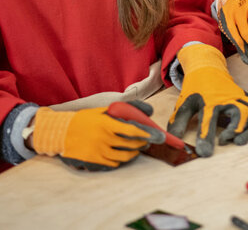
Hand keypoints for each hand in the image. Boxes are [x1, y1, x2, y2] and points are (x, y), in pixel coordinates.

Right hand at [31, 100, 164, 170]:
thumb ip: (130, 108)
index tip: (160, 137)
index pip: (132, 130)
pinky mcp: (93, 163)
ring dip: (134, 153)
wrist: (61, 133)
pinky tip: (122, 155)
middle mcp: (103, 139)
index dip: (148, 134)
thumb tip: (150, 112)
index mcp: (107, 123)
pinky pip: (113, 165)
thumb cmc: (88, 119)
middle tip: (148, 142)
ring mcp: (97, 152)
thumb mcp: (106, 110)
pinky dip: (121, 161)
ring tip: (137, 148)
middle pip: (131, 145)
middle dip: (143, 144)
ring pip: (124, 157)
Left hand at [168, 44, 247, 155]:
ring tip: (239, 140)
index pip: (208, 120)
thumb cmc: (196, 87)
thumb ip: (178, 122)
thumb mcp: (184, 103)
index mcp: (209, 100)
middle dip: (235, 130)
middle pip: (239, 113)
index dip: (206, 138)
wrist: (208, 67)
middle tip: (225, 141)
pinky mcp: (247, 97)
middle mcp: (227, 98)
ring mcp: (239, 96)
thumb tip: (174, 142)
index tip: (205, 153)